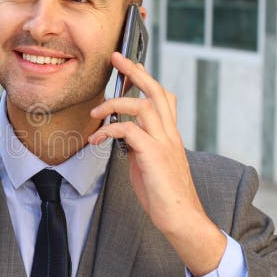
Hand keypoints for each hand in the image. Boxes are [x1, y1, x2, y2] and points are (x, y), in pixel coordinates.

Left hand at [88, 52, 225, 275]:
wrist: (181, 218)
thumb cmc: (163, 195)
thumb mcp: (149, 163)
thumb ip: (139, 146)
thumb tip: (122, 134)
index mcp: (170, 135)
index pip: (163, 96)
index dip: (146, 77)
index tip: (129, 65)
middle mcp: (170, 134)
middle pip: (156, 91)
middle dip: (135, 71)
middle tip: (115, 58)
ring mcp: (165, 143)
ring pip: (143, 105)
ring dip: (115, 103)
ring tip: (95, 111)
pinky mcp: (154, 155)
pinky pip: (128, 130)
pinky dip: (108, 129)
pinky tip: (95, 140)